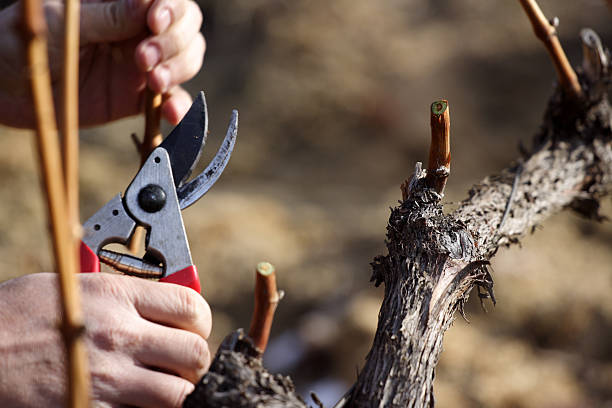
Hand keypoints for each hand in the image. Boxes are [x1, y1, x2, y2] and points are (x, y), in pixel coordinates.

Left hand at [0, 0, 204, 127]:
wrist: (7, 90)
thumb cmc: (23, 41)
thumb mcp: (61, 22)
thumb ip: (106, 16)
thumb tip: (148, 4)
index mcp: (120, 3)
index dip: (171, 8)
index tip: (154, 22)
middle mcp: (138, 30)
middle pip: (187, 27)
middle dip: (174, 42)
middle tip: (144, 58)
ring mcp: (143, 64)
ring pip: (188, 59)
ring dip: (179, 70)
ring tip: (152, 83)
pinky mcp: (140, 98)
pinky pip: (174, 99)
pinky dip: (181, 106)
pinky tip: (173, 113)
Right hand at [0, 272, 211, 407]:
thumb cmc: (16, 316)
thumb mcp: (74, 287)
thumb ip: (124, 295)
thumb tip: (164, 303)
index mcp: (115, 296)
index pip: (190, 306)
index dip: (199, 321)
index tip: (192, 329)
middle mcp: (118, 336)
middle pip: (194, 353)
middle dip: (194, 362)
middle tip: (180, 365)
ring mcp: (107, 379)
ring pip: (179, 394)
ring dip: (178, 393)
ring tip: (162, 388)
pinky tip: (135, 403)